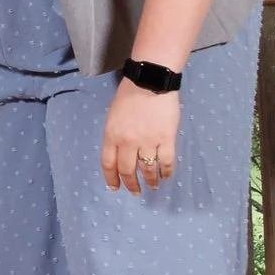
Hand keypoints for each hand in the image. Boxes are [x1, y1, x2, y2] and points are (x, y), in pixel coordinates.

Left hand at [102, 80, 181, 194]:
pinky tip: (166, 176)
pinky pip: (166, 161)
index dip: (111, 178)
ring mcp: (147, 141)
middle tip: (135, 192)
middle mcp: (127, 142)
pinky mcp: (166, 139)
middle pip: (127, 170)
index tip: (115, 188)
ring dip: (150, 181)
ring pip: (147, 169)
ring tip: (152, 186)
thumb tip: (121, 153)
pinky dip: (166, 172)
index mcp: (111, 135)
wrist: (149, 83)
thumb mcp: (113, 118)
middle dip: (131, 184)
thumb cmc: (128, 97)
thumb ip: (115, 136)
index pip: (108, 163)